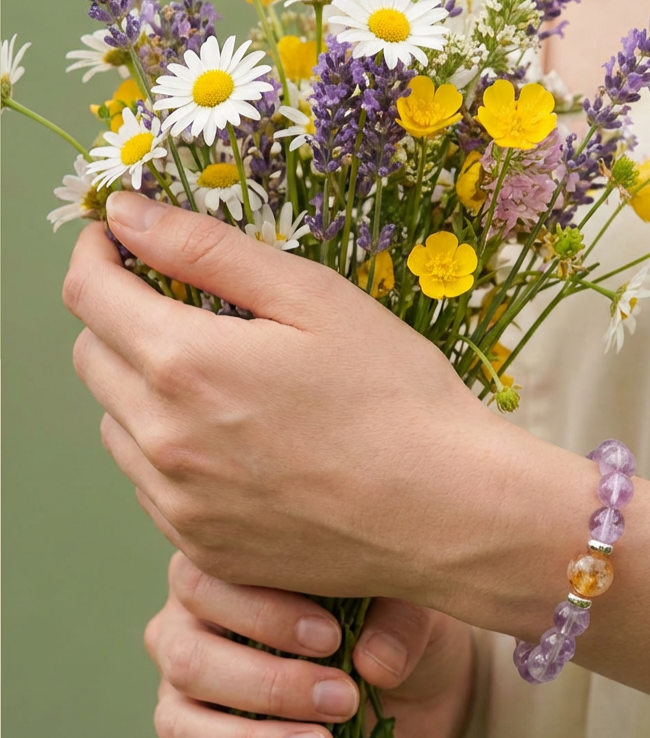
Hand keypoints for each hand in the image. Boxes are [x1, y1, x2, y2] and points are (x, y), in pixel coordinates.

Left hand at [66, 192, 561, 620]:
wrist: (448, 510)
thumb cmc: (396, 395)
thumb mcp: (313, 298)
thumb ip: (208, 251)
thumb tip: (126, 214)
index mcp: (186, 365)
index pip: (89, 293)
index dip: (95, 253)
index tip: (116, 241)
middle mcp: (164, 442)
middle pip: (92, 357)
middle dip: (120, 315)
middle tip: (183, 304)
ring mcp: (179, 505)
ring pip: (116, 424)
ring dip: (142, 387)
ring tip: (220, 380)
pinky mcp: (202, 548)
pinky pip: (149, 484)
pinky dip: (170, 449)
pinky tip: (235, 440)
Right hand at [146, 553, 474, 737]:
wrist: (405, 679)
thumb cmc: (392, 620)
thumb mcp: (410, 608)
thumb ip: (398, 620)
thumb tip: (373, 661)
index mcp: (240, 552)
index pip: (218, 566)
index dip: (267, 608)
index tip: (332, 637)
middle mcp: (196, 601)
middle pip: (191, 636)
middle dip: (267, 676)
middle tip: (342, 695)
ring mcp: (185, 658)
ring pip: (185, 681)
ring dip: (255, 723)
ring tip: (326, 736)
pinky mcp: (187, 714)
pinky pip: (183, 733)